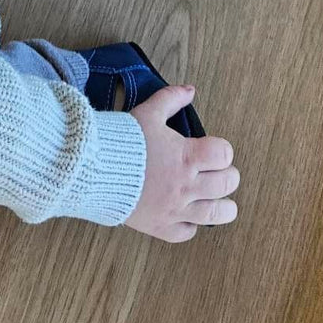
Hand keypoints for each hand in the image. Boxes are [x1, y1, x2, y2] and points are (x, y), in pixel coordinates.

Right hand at [123, 86, 238, 242]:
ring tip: (219, 200)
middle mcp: (185, 185)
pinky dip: (191, 225)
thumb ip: (171, 99)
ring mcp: (175, 208)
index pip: (224, 155)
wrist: (94, 169)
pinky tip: (187, 215)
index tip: (215, 152)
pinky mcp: (160, 226)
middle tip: (218, 172)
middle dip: (227, 176)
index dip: (223, 151)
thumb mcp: (148, 113)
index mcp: (186, 156)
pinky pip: (187, 232)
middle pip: (227, 183)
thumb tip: (190, 90)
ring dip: (223, 206)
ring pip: (217, 213)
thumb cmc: (121, 141)